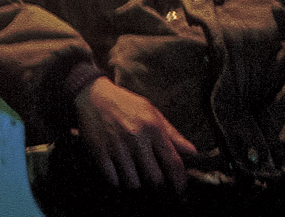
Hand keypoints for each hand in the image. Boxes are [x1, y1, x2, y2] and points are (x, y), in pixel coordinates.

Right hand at [75, 77, 195, 191]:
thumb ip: (173, 134)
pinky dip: (117, 181)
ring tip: (136, 177)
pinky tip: (119, 173)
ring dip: (136, 183)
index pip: (173, 163)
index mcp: (152, 128)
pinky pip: (113, 179)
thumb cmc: (125, 104)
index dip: (180, 181)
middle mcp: (136, 138)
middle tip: (156, 184)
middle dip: (158, 185)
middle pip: (155, 178)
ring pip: (133, 182)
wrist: (92, 95)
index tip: (179, 189)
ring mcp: (116, 146)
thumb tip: (193, 152)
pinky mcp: (99, 151)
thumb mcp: (152, 112)